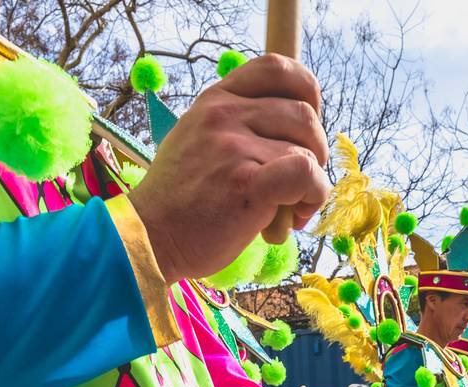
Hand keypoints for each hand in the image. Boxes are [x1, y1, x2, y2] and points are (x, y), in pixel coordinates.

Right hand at [128, 55, 330, 275]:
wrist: (151, 238)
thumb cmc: (181, 201)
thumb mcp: (198, 140)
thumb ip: (236, 126)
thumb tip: (292, 132)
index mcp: (215, 100)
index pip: (275, 68)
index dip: (306, 92)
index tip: (303, 128)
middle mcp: (224, 115)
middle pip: (304, 113)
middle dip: (315, 150)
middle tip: (299, 183)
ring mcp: (233, 145)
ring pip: (307, 150)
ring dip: (312, 183)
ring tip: (290, 207)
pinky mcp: (247, 181)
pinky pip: (306, 173)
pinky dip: (313, 196)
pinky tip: (295, 216)